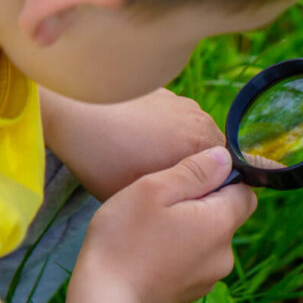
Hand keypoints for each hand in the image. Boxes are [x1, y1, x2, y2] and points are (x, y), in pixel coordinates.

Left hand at [41, 87, 226, 200]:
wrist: (74, 114)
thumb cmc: (105, 160)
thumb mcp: (142, 194)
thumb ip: (177, 201)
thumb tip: (191, 209)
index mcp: (203, 149)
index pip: (227, 176)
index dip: (206, 190)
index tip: (183, 200)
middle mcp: (203, 123)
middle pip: (212, 156)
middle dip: (195, 170)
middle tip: (165, 184)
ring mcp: (185, 105)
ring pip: (194, 137)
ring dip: (180, 149)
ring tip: (148, 159)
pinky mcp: (166, 93)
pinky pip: (176, 119)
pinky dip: (164, 130)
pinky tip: (136, 140)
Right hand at [70, 146, 255, 302]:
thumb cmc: (123, 241)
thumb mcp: (154, 189)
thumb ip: (194, 170)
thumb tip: (224, 158)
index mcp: (221, 224)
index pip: (245, 192)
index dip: (220, 179)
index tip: (186, 181)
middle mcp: (224, 254)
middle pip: (225, 216)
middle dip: (200, 205)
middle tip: (160, 205)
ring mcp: (209, 279)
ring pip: (207, 240)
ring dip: (187, 230)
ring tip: (148, 230)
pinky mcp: (190, 294)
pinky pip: (193, 263)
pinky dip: (177, 254)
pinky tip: (146, 253)